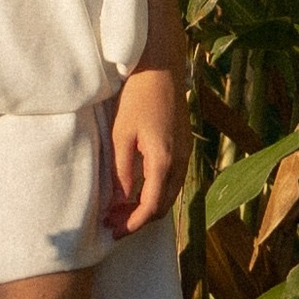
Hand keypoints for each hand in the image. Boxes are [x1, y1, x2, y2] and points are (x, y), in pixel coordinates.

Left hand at [104, 65, 190, 234]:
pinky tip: (136, 189)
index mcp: (164, 160)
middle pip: (163, 205)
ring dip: (147, 206)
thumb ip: (122, 171)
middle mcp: (180, 161)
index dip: (133, 224)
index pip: (151, 207)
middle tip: (113, 223)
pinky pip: (172, 180)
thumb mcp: (121, 135)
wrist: (161, 67)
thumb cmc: (137, 96)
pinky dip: (155, 192)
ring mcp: (185, 153)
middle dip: (138, 219)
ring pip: (169, 194)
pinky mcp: (184, 146)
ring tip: (121, 209)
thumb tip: (119, 202)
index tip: (114, 231)